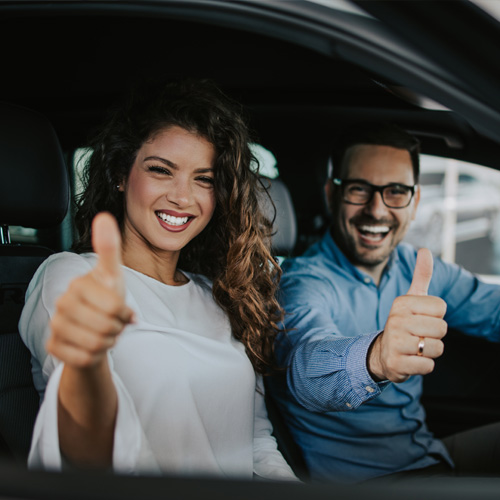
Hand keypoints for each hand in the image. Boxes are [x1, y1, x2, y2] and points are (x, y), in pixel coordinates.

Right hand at [47, 212, 134, 367]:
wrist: (93, 326)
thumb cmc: (106, 297)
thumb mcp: (113, 274)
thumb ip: (110, 247)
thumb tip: (104, 217)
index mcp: (78, 285)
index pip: (114, 307)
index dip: (124, 313)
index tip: (123, 310)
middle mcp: (62, 303)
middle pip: (105, 328)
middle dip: (117, 329)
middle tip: (114, 324)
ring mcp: (55, 325)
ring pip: (95, 344)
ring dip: (108, 342)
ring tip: (105, 333)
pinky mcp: (53, 346)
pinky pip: (83, 358)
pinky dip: (95, 355)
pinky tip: (92, 345)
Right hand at [368, 248, 446, 382]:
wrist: (383, 352)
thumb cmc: (404, 323)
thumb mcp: (411, 299)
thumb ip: (421, 275)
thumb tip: (425, 250)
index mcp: (402, 303)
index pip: (441, 308)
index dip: (436, 315)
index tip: (421, 318)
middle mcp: (396, 320)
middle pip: (442, 328)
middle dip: (434, 335)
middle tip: (418, 335)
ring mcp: (395, 342)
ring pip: (437, 348)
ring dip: (429, 351)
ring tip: (415, 347)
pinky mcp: (396, 363)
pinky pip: (428, 366)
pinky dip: (423, 366)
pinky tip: (410, 359)